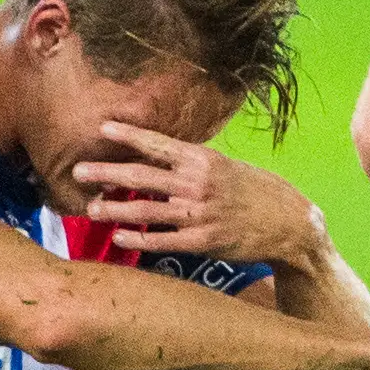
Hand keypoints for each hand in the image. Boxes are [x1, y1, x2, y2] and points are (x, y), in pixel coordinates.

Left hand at [77, 122, 327, 267]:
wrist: (290, 223)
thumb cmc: (257, 191)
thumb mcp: (228, 166)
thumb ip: (194, 164)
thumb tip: (158, 158)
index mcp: (204, 159)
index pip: (158, 143)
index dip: (129, 135)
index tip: (102, 127)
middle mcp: (198, 183)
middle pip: (142, 177)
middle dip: (106, 173)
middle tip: (78, 170)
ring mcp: (200, 214)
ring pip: (146, 211)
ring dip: (114, 209)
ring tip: (91, 208)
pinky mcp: (203, 242)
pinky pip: (162, 240)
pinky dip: (138, 239)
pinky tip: (120, 236)